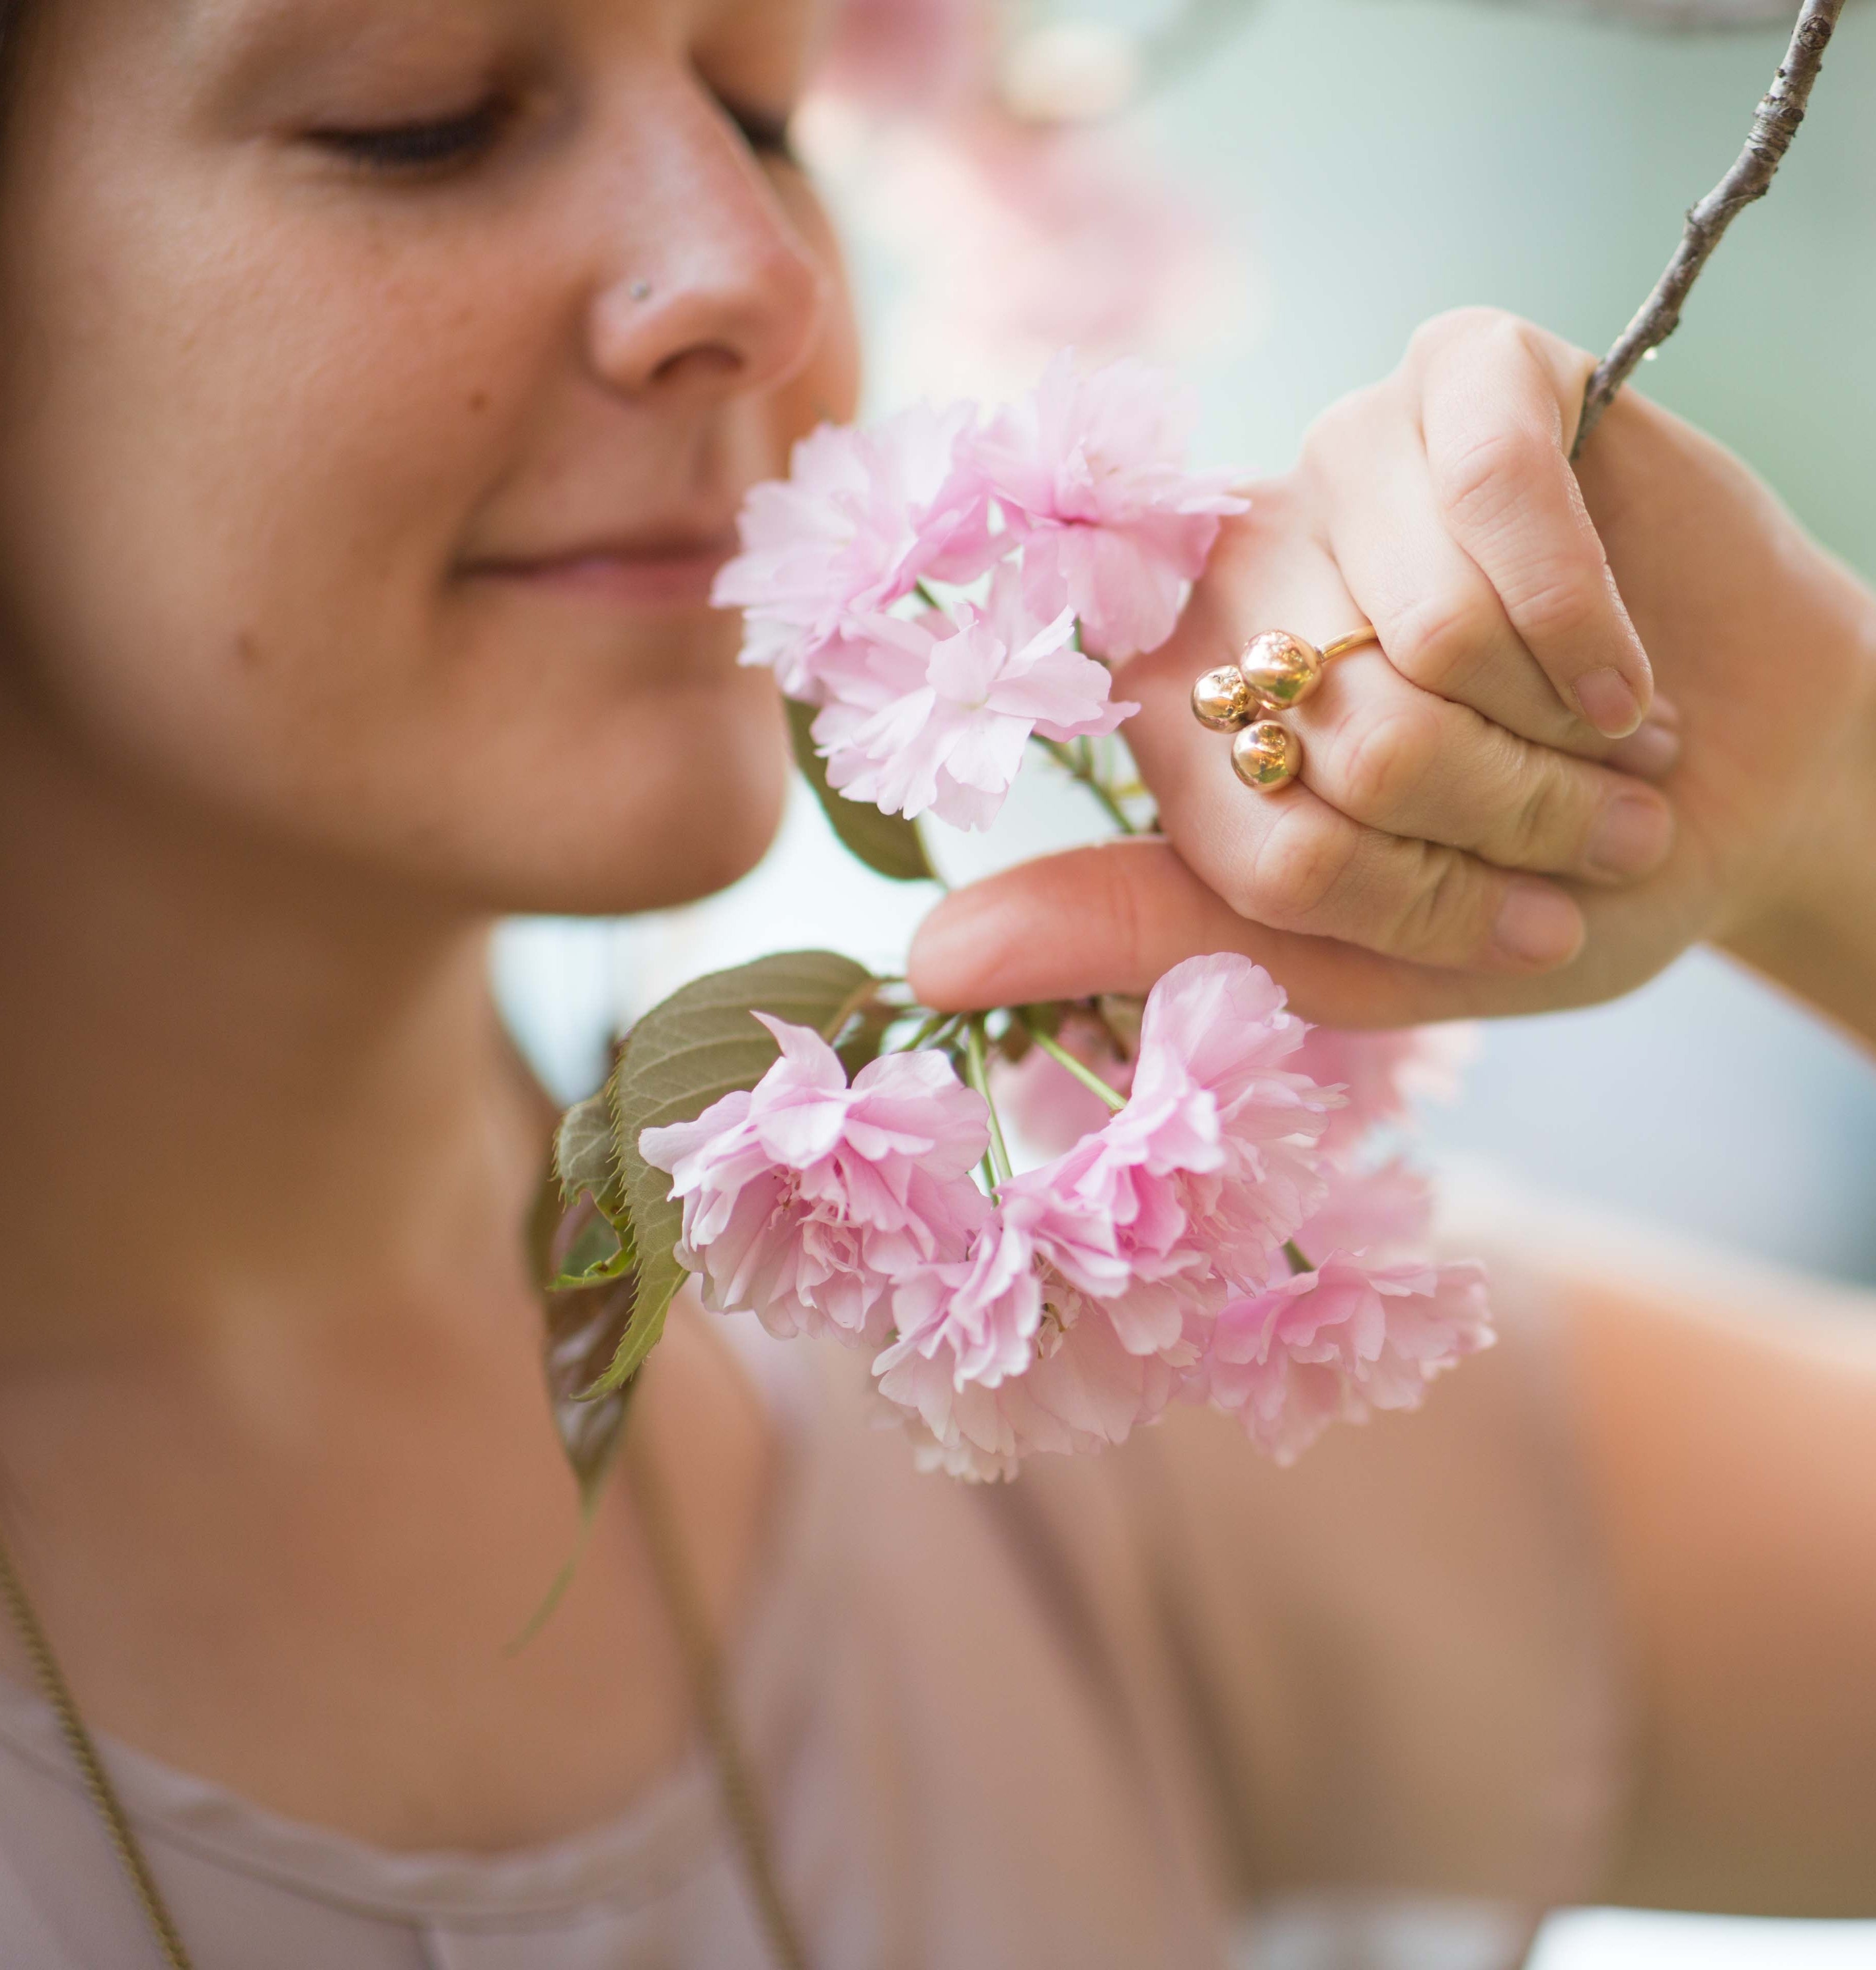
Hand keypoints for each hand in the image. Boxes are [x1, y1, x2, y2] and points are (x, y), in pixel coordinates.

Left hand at [911, 310, 1875, 1034]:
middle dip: (1505, 818)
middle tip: (1588, 827)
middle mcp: (1236, 572)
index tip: (1514, 929)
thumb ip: (1136, 935)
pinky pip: (1498, 491)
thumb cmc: (1530, 871)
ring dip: (1560, 730)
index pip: (1259, 843)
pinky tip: (1624, 663)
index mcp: (1184, 708)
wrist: (1733, 783)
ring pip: (1429, 635)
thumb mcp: (1333, 951)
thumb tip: (926, 959)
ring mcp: (1340, 460)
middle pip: (1351, 741)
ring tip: (1609, 737)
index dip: (1413, 907)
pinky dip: (1587, 611)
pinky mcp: (1463, 377)